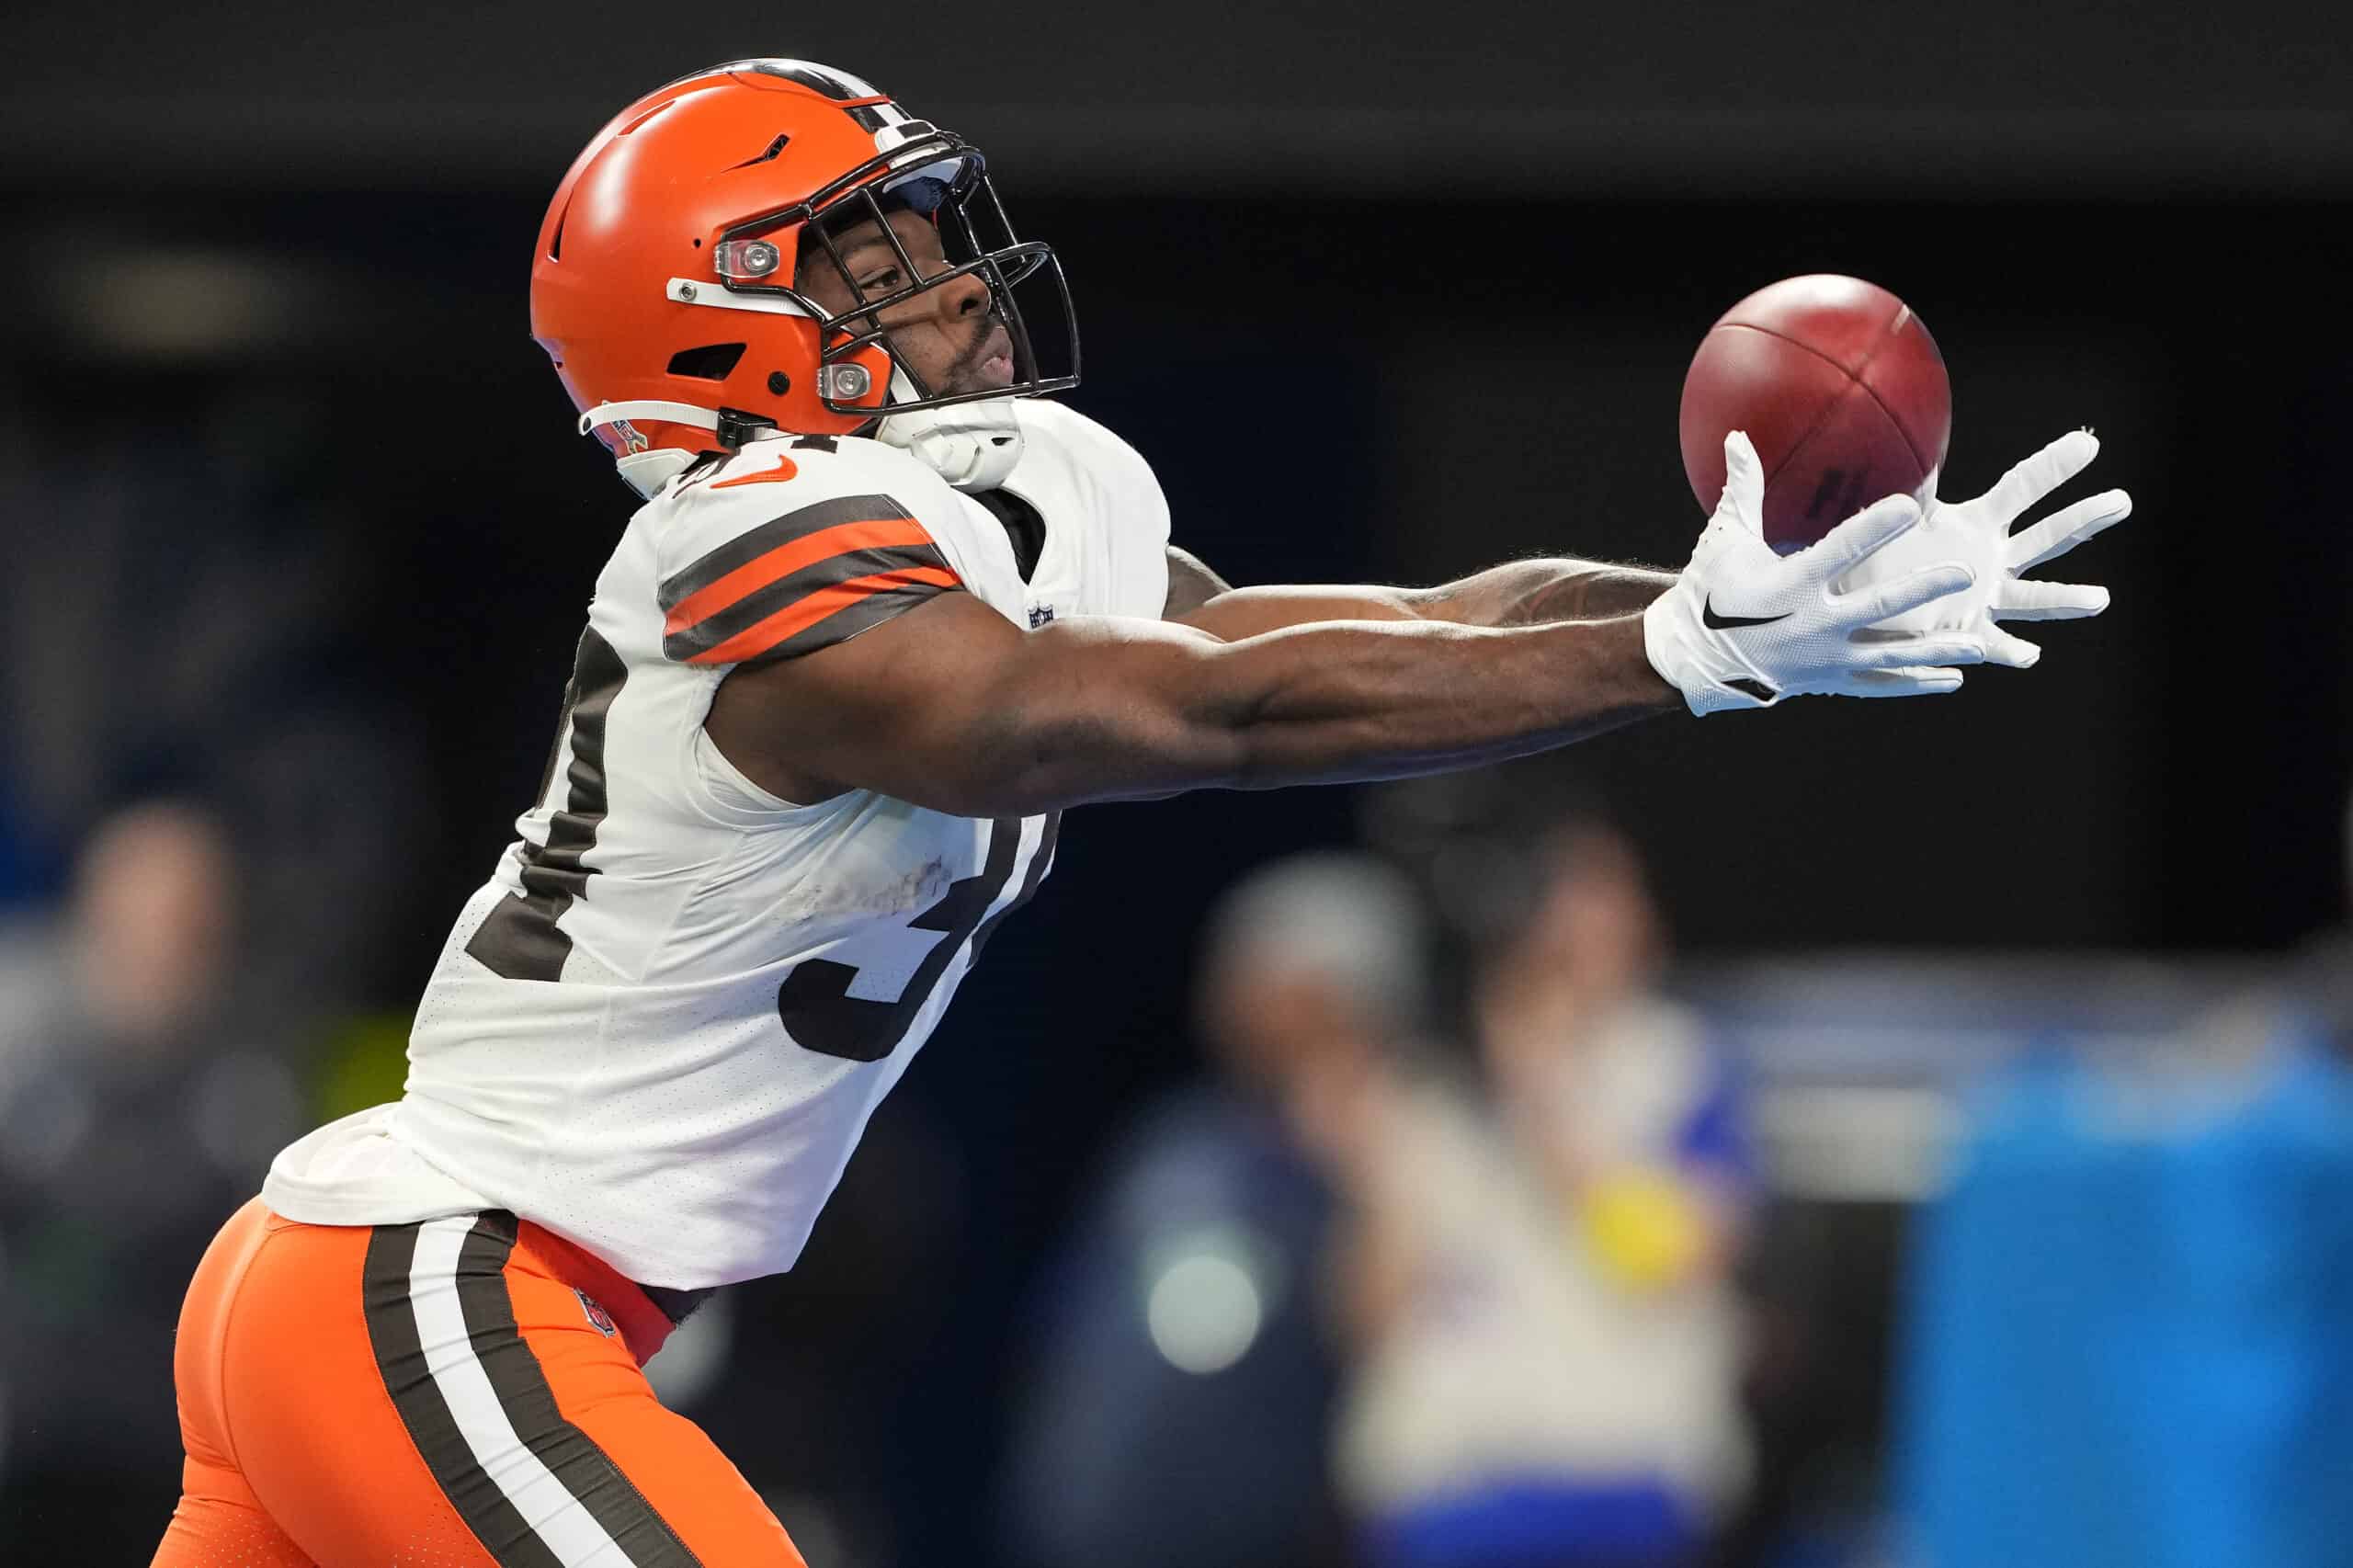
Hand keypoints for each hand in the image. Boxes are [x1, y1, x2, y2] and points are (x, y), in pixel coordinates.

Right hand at [1643, 431, 1988, 714]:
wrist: (1693, 659)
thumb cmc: (1710, 592)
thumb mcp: (1724, 540)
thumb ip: (1744, 490)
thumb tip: (1739, 437)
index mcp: (1788, 585)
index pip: (1839, 551)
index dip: (1876, 528)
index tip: (1911, 505)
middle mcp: (1810, 625)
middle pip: (1879, 606)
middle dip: (1925, 589)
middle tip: (1966, 573)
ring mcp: (1822, 659)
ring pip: (1889, 654)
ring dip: (1936, 648)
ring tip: (1979, 642)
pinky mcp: (1827, 681)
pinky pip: (1879, 685)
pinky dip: (1916, 683)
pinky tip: (1954, 678)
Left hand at [1839, 429, 2129, 668]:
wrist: (1858, 599)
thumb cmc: (1879, 550)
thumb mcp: (1899, 515)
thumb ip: (1912, 484)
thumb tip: (1913, 435)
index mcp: (1978, 523)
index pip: (2023, 489)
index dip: (2053, 467)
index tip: (2088, 444)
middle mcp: (1993, 559)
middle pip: (2047, 537)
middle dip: (2083, 519)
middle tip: (2122, 501)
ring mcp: (1986, 598)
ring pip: (2036, 597)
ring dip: (2067, 598)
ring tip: (2100, 599)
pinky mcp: (1969, 634)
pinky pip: (1995, 645)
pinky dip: (2012, 651)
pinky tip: (2029, 654)